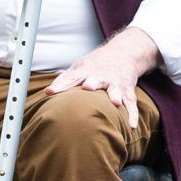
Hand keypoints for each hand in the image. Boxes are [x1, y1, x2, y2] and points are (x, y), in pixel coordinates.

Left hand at [44, 27, 160, 128]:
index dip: (61, 84)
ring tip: (116, 102)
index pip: (71, 77)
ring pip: (117, 89)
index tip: (51, 92)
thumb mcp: (78, 68)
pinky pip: (131, 104)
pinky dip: (133, 114)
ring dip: (116, 94)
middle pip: (97, 79)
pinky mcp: (128, 91)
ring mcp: (116, 83)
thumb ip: (64, 81)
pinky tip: (132, 127)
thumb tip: (47, 93)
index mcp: (86, 71)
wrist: (123, 53)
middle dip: (93, 82)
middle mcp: (102, 76)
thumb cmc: (95, 65)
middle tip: (88, 86)